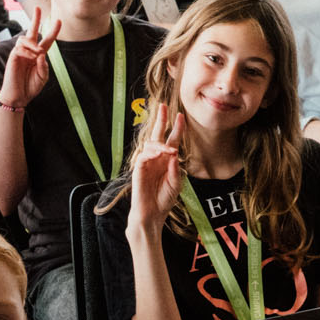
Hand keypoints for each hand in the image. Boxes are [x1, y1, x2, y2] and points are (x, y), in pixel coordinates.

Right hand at [0, 13, 61, 113]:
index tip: (59, 21)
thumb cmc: (30, 87)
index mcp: (39, 55)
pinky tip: (31, 57)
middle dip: (35, 19)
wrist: (19, 96)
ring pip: (24, 39)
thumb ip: (44, 66)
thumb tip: (41, 53)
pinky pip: (19, 48)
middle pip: (32, 32)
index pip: (47, 40)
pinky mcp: (12, 57)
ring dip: (33, 43)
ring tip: (38, 51)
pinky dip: (27, 51)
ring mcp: (20, 53)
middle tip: (38, 7)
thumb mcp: (43, 77)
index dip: (53, 31)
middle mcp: (29, 52)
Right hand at [128, 102, 185, 230]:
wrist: (153, 214)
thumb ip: (176, 170)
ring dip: (161, 144)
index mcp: (167, 160)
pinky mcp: (138, 170)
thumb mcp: (176, 184)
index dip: (176, 128)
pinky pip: (143, 156)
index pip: (172, 140)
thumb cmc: (164, 199)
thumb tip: (173, 154)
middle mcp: (156, 158)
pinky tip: (159, 154)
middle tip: (163, 105)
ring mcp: (147, 163)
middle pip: (157, 135)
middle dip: (160, 120)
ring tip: (170, 149)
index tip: (180, 115)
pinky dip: (151, 153)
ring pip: (150, 144)